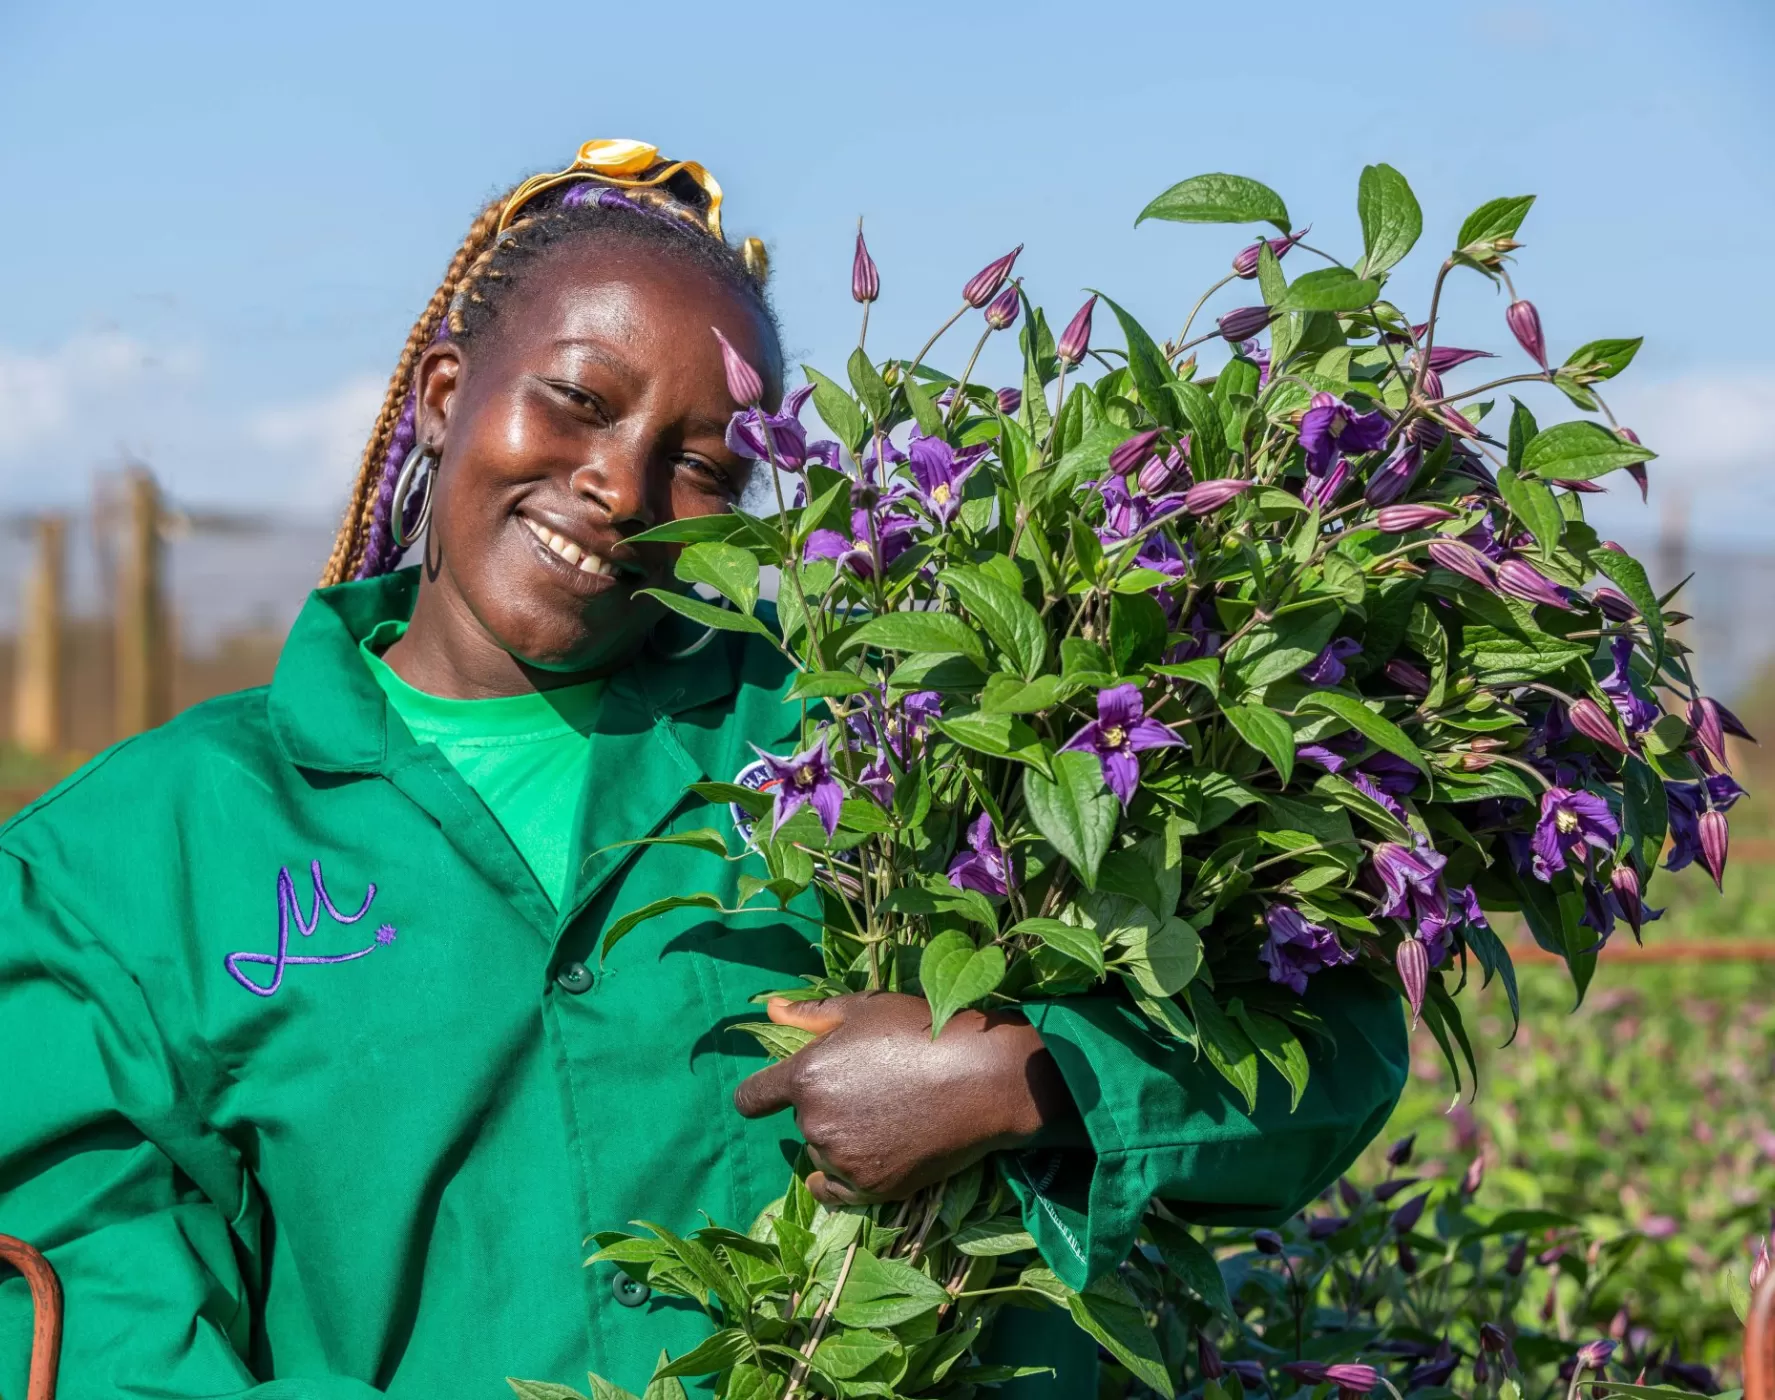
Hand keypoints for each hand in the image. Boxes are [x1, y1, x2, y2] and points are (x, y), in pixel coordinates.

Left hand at [732, 992, 1076, 1206]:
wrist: (983, 1079)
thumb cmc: (922, 1031)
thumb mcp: (864, 1009)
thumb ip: (810, 1014)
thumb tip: (768, 1010)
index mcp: (805, 1075)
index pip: (752, 1098)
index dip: (762, 1095)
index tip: (773, 1095)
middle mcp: (815, 1121)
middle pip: (801, 1120)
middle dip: (825, 1105)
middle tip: (869, 1088)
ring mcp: (842, 1158)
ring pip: (822, 1152)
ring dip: (840, 1139)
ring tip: (887, 1115)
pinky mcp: (870, 1188)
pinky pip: (834, 1189)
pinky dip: (841, 1177)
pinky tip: (862, 1158)